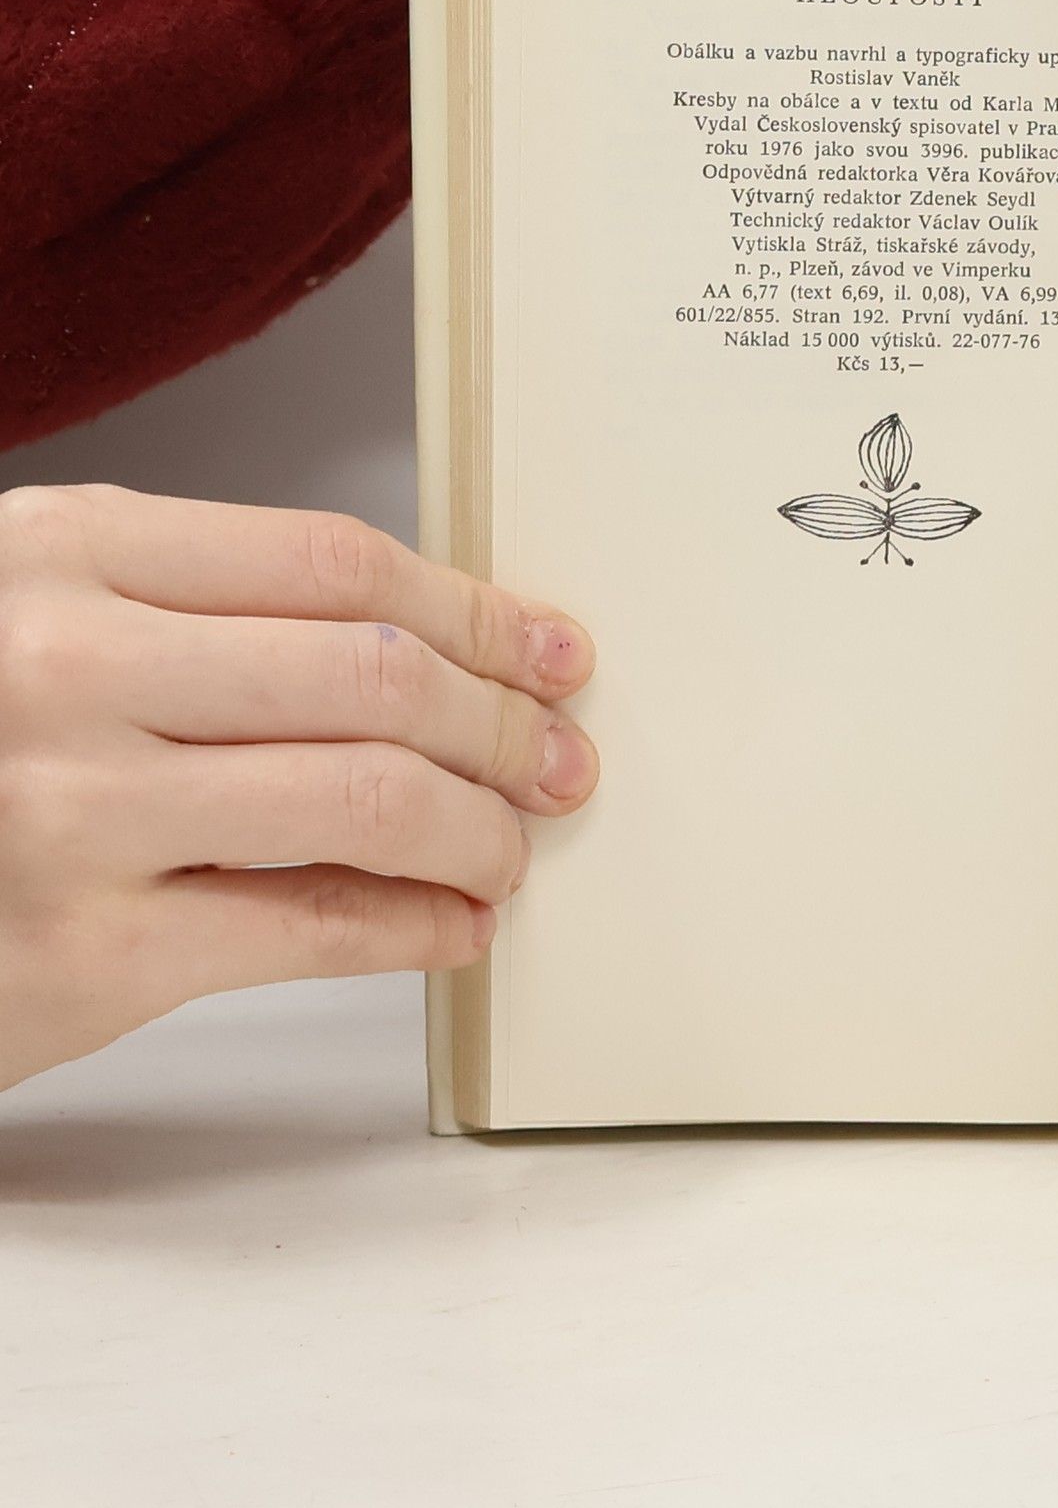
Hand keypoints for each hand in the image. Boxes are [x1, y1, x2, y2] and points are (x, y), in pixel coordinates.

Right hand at [0, 485, 598, 1091]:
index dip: (476, 611)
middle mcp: (67, 666)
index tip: (546, 649)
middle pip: (376, 675)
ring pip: (367, 794)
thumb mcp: (39, 615)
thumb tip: (427, 650)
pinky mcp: (84, 952)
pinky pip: (312, 926)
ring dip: (479, 827)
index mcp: (65, 555)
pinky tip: (455, 923)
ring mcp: (71, 810)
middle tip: (556, 757)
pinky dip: (416, 926)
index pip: (339, 565)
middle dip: (503, 723)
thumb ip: (205, 611)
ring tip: (510, 846)